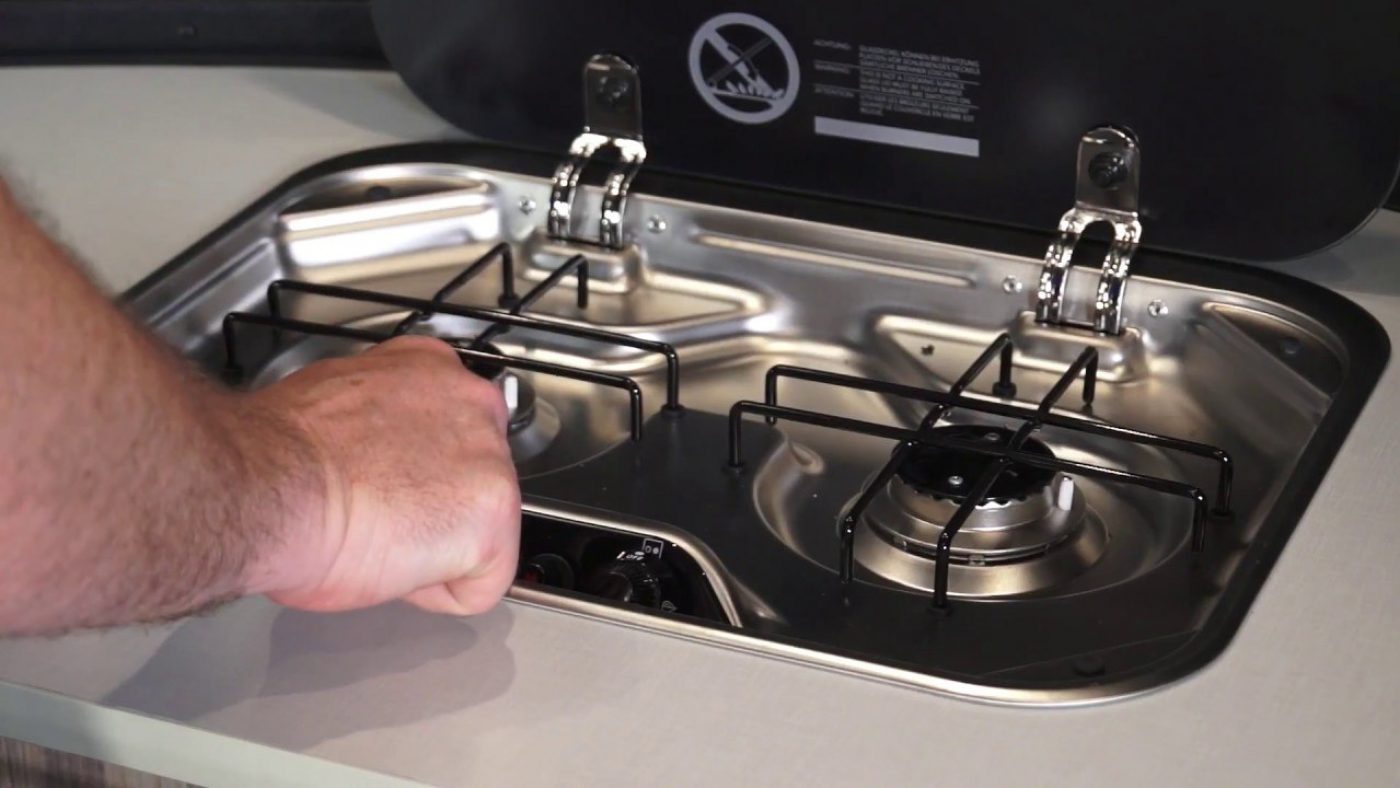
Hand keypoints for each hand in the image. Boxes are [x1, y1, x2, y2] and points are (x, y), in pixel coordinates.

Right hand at [243, 336, 520, 615]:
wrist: (269, 488)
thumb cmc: (276, 459)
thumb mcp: (335, 408)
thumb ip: (379, 425)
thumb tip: (372, 452)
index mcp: (429, 368)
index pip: (451, 435)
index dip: (412, 476)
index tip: (380, 486)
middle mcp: (472, 401)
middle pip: (473, 481)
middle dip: (432, 511)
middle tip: (374, 519)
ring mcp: (492, 457)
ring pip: (480, 533)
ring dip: (432, 552)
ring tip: (376, 539)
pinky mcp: (495, 514)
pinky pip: (479, 586)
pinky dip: (436, 595)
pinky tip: (393, 569)